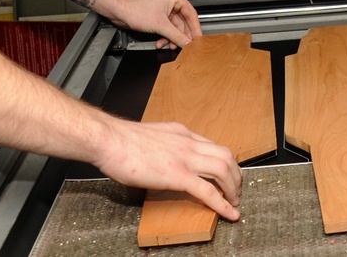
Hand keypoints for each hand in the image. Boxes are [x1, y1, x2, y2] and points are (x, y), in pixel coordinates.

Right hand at [96, 118, 241, 219]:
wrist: (109, 140)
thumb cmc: (121, 141)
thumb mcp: (150, 138)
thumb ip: (162, 146)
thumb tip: (159, 161)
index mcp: (181, 133)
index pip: (213, 146)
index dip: (225, 162)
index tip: (228, 173)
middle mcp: (188, 142)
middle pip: (226, 155)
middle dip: (236, 175)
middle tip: (236, 190)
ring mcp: (185, 158)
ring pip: (224, 170)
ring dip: (233, 188)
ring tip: (235, 202)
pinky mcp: (178, 175)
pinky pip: (208, 191)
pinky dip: (223, 203)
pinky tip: (229, 213)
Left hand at [104, 0, 200, 49]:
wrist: (118, 10)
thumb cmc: (134, 8)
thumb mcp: (160, 25)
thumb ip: (176, 35)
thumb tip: (187, 42)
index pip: (191, 14)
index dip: (195, 28)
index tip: (198, 39)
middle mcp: (170, 2)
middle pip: (183, 22)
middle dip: (181, 35)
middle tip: (185, 46)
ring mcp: (163, 9)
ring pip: (173, 27)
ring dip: (171, 38)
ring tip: (169, 45)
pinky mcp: (156, 16)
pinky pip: (166, 28)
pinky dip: (164, 36)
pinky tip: (160, 43)